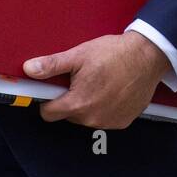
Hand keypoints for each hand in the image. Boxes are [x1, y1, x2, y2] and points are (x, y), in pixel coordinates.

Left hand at [23, 31, 171, 129]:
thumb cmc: (114, 54)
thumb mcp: (78, 55)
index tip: (53, 88)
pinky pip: (104, 118)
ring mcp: (109, 122)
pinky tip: (111, 90)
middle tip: (80, 79)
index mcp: (78, 104)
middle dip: (69, 99)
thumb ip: (52, 66)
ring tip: (98, 82)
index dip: (47, 100)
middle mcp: (92, 119)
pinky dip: (104, 107)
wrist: (147, 56)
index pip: (49, 114)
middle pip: (68, 115)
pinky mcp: (123, 121)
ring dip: (87, 104)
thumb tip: (29, 69)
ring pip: (86, 117)